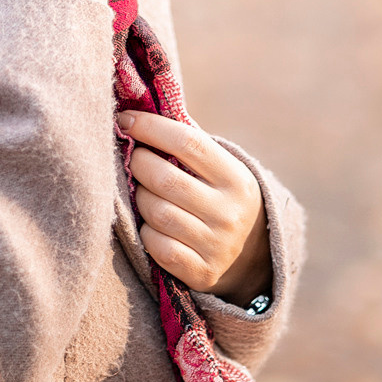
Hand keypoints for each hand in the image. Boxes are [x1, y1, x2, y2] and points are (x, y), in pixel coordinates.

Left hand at [117, 110, 269, 302]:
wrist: (255, 258)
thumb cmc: (222, 199)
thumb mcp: (221, 170)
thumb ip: (189, 143)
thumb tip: (142, 108)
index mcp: (235, 178)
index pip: (187, 142)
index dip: (150, 127)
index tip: (125, 119)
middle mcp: (229, 212)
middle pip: (165, 179)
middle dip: (138, 164)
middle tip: (131, 159)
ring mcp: (216, 245)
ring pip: (157, 213)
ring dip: (140, 199)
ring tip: (142, 193)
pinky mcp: (202, 273)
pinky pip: (157, 247)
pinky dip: (146, 233)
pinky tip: (151, 225)